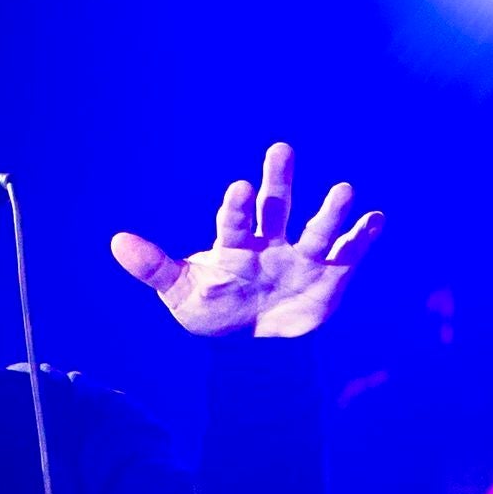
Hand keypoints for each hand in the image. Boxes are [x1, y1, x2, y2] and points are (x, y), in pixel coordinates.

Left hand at [112, 142, 383, 338]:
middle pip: (274, 207)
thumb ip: (154, 267)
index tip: (236, 190)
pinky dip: (362, 237)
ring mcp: (300, 256)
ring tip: (344, 189)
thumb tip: (116, 241)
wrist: (252, 344)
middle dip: (277, 181)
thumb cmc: (214, 309)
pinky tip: (376, 218)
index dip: (234, 207)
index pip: (233, 221)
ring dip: (329, 211)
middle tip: (278, 149)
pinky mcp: (328, 275)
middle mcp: (270, 241)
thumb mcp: (180, 293)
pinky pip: (348, 253)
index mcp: (235, 243)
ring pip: (315, 229)